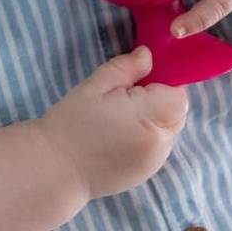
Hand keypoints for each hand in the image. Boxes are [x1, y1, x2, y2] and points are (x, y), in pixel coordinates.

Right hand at [34, 45, 188, 201]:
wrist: (54, 169)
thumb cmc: (72, 123)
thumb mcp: (95, 86)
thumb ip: (126, 68)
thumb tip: (148, 55)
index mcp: (150, 119)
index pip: (178, 94)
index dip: (161, 84)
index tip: (136, 85)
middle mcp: (160, 144)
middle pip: (176, 113)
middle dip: (158, 102)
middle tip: (123, 101)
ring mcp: (155, 163)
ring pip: (167, 131)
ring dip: (153, 121)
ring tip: (118, 121)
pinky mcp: (146, 175)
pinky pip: (156, 147)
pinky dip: (145, 138)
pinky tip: (118, 138)